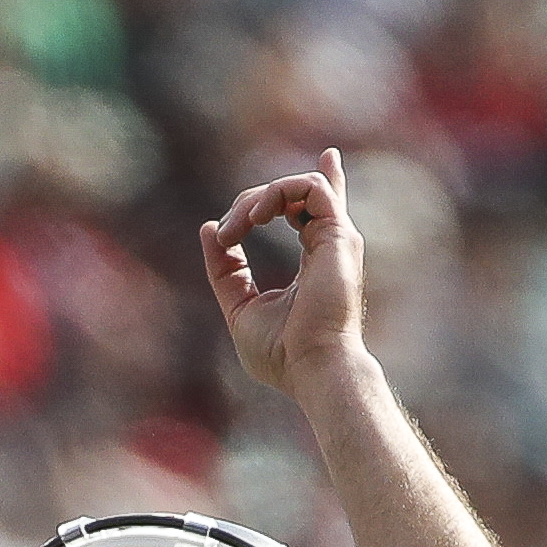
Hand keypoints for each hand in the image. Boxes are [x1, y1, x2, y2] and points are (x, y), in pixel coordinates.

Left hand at [201, 149, 367, 396]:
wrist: (311, 368)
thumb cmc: (281, 352)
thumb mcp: (239, 307)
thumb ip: (225, 270)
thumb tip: (208, 230)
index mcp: (314, 259)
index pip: (310, 209)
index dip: (295, 186)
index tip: (278, 178)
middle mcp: (330, 244)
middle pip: (295, 194)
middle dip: (249, 203)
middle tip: (225, 234)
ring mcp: (337, 238)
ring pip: (300, 185)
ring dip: (258, 198)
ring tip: (235, 229)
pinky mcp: (338, 235)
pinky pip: (310, 188)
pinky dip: (277, 193)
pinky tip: (255, 218)